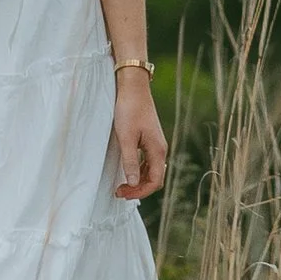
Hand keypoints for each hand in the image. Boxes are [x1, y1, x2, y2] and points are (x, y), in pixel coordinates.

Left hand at [112, 67, 166, 198]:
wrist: (133, 86)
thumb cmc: (129, 109)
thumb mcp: (126, 138)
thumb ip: (130, 162)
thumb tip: (133, 183)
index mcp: (158, 150)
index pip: (155, 182)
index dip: (140, 192)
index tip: (123, 193)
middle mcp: (160, 148)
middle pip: (155, 178)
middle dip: (139, 188)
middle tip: (120, 192)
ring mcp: (156, 143)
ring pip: (152, 170)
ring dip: (139, 180)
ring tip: (122, 184)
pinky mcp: (150, 138)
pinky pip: (148, 161)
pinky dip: (140, 170)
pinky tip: (128, 169)